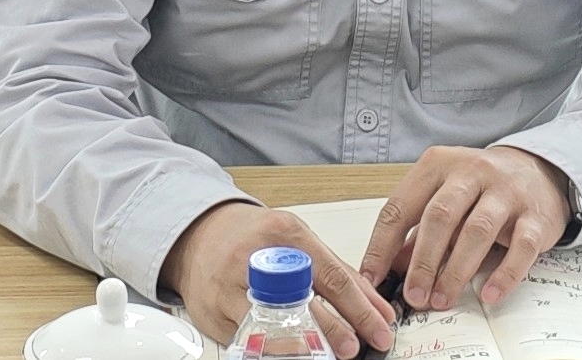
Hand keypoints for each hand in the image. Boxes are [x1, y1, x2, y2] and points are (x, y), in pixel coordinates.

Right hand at [161, 202, 395, 358]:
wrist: (201, 236)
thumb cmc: (255, 237)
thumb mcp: (299, 238)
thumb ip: (337, 271)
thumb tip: (375, 305)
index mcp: (285, 234)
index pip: (331, 277)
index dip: (360, 307)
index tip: (381, 327)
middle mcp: (256, 260)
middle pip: (302, 303)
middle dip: (333, 330)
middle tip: (355, 347)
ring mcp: (231, 289)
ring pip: (271, 327)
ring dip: (303, 347)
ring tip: (325, 356)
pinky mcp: (214, 315)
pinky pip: (248, 341)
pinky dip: (273, 352)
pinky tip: (291, 355)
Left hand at [359, 146, 570, 311]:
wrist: (538, 171)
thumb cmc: (482, 188)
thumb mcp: (444, 198)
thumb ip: (417, 230)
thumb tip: (389, 268)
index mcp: (438, 165)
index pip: (400, 206)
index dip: (381, 245)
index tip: (371, 278)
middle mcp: (471, 172)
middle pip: (440, 217)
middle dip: (423, 261)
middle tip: (413, 295)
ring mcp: (506, 191)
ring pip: (477, 231)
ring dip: (456, 270)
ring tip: (441, 300)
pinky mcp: (536, 215)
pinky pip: (521, 247)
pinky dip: (504, 274)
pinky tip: (489, 295)